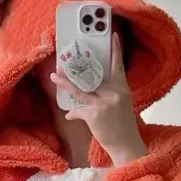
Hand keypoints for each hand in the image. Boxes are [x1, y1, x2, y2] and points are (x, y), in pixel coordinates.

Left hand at [51, 34, 146, 166]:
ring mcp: (104, 103)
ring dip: (65, 84)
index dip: (115, 50)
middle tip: (63, 60)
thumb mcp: (121, 105)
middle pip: (92, 76)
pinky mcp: (94, 114)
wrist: (126, 145)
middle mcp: (114, 92)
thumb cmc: (123, 126)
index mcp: (122, 88)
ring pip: (80, 90)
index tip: (113, 35)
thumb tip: (91, 90)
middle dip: (76, 70)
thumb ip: (108, 94)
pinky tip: (70, 115)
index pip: (118, 65)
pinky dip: (73, 113)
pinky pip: (78, 110)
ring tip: (54, 76)